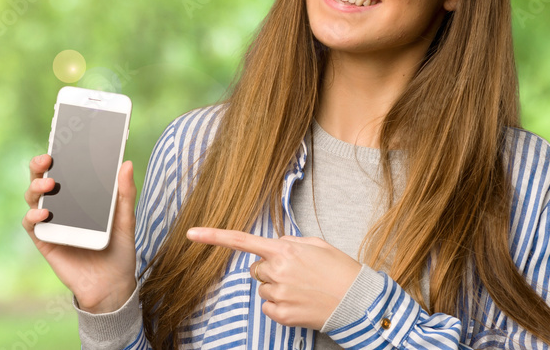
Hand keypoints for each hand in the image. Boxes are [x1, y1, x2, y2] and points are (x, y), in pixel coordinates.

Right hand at [22, 154, 137, 313]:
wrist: (113, 284)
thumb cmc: (119, 249)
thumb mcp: (127, 219)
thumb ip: (125, 193)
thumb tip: (126, 163)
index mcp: (80, 195)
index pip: (66, 169)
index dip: (60, 153)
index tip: (61, 138)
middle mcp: (62, 205)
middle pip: (43, 179)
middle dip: (40, 165)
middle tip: (48, 158)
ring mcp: (51, 222)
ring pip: (33, 198)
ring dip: (36, 188)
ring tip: (49, 185)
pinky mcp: (45, 241)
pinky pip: (31, 225)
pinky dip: (33, 217)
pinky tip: (43, 214)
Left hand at [186, 227, 361, 329]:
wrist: (357, 301)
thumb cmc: (340, 270)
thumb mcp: (317, 245)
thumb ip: (290, 243)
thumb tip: (274, 247)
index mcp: (284, 250)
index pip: (242, 241)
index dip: (213, 236)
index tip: (191, 234)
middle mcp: (277, 271)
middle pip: (256, 269)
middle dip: (270, 269)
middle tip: (296, 274)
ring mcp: (278, 295)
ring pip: (263, 288)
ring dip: (277, 287)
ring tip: (303, 288)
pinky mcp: (281, 314)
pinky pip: (268, 306)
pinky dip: (280, 305)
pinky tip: (300, 302)